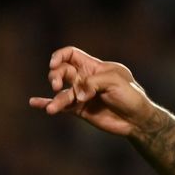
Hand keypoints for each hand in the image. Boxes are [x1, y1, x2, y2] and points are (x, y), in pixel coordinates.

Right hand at [28, 47, 155, 136]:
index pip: (70, 54)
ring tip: (52, 108)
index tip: (54, 64)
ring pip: (61, 93)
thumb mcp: (115, 81)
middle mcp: (85, 79)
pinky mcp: (80, 110)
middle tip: (57, 85)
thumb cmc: (131, 95)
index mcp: (93, 66)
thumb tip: (78, 95)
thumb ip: (93, 83)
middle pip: (61, 71)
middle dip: (55, 76)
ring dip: (54, 99)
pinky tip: (36, 103)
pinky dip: (48, 104)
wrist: (138, 120)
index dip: (60, 56)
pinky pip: (62, 106)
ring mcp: (82, 95)